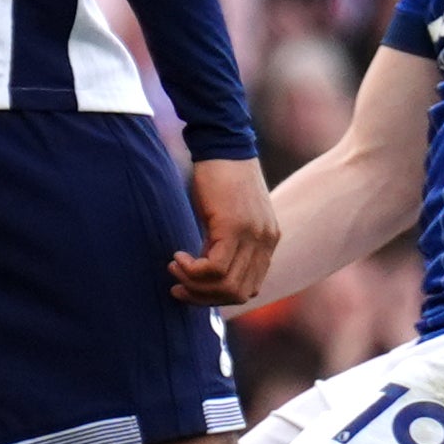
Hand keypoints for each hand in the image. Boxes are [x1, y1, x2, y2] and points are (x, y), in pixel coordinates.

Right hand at [164, 157, 276, 304]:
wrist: (222, 146)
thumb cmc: (220, 178)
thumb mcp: (229, 217)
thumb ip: (227, 243)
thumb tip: (209, 271)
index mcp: (268, 241)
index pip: (249, 289)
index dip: (218, 295)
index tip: (194, 286)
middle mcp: (266, 242)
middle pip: (239, 294)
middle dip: (204, 298)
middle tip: (179, 286)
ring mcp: (252, 236)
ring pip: (225, 285)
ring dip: (194, 285)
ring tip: (175, 269)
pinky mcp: (234, 227)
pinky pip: (213, 268)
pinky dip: (191, 270)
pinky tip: (177, 256)